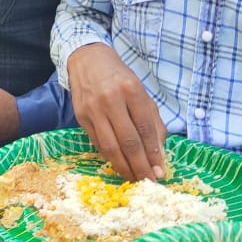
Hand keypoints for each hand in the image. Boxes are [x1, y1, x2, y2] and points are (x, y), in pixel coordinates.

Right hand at [65, 43, 165, 181]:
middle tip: (149, 181)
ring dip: (124, 167)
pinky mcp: (81, 117)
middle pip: (128, 141)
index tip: (160, 171)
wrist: (87, 61)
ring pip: (110, 146)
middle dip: (140, 165)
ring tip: (135, 178)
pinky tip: (119, 164)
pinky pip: (97, 143)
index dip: (153, 153)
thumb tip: (158, 155)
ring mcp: (93, 109)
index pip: (145, 128)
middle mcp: (111, 100)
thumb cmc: (119, 78)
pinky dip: (110, 157)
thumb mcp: (142, 93)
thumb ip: (153, 122)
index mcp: (132, 90)